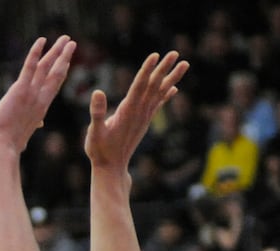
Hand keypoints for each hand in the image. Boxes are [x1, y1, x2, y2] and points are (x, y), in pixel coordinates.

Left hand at [0, 36, 75, 153]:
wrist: (3, 147)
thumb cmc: (10, 143)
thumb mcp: (26, 131)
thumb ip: (35, 123)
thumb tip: (40, 123)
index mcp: (41, 108)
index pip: (53, 86)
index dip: (60, 72)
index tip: (66, 62)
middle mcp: (40, 99)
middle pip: (56, 74)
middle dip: (64, 57)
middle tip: (72, 43)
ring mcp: (31, 93)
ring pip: (47, 68)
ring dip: (57, 51)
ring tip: (65, 39)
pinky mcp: (20, 90)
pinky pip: (29, 68)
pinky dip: (35, 53)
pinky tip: (41, 41)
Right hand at [85, 51, 187, 171]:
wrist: (112, 168)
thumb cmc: (100, 151)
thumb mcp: (94, 132)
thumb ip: (97, 112)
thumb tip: (97, 92)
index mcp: (127, 112)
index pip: (139, 86)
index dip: (147, 70)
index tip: (156, 56)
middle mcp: (139, 112)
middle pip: (153, 86)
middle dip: (163, 69)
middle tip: (175, 53)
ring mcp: (143, 117)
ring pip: (160, 93)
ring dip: (172, 78)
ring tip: (185, 64)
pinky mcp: (144, 122)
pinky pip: (158, 105)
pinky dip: (166, 95)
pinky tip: (174, 89)